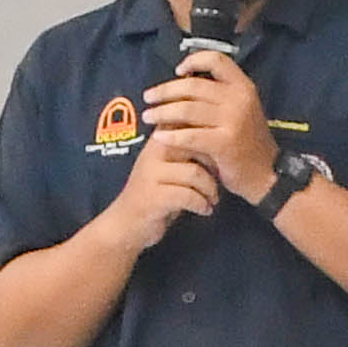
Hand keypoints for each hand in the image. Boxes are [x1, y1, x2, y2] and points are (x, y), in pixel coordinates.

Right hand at [98, 135, 226, 247]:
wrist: (125, 225)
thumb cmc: (154, 195)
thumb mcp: (167, 166)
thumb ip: (185, 149)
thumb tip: (217, 134)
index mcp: (158, 141)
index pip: (185, 121)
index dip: (208, 132)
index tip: (221, 150)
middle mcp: (152, 153)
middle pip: (194, 143)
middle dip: (215, 162)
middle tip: (223, 176)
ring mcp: (151, 174)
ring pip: (195, 172)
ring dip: (210, 189)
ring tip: (213, 199)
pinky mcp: (153, 197)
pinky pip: (188, 196)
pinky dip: (201, 204)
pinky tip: (205, 210)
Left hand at [138, 54, 280, 208]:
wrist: (265, 175)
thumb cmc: (246, 142)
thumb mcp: (238, 111)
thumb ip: (216, 96)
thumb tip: (180, 85)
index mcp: (243, 87)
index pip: (217, 60)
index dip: (194, 60)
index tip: (178, 70)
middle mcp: (239, 99)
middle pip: (193, 86)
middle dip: (166, 91)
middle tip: (148, 97)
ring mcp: (233, 120)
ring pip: (187, 110)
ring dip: (162, 112)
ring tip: (148, 116)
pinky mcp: (224, 143)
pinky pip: (190, 136)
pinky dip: (171, 136)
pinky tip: (159, 137)